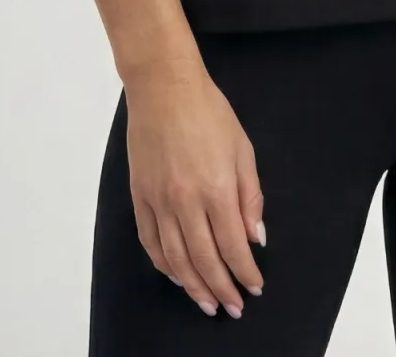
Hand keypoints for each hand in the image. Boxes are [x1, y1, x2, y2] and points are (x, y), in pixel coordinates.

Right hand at [123, 56, 265, 318]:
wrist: (164, 88)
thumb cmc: (209, 112)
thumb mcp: (243, 149)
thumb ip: (250, 197)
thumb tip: (256, 238)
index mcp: (216, 188)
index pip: (232, 245)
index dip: (245, 272)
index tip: (254, 287)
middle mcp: (185, 201)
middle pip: (204, 259)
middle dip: (221, 288)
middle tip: (233, 307)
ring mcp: (159, 200)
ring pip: (175, 258)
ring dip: (192, 286)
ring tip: (206, 303)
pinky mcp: (140, 196)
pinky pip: (150, 241)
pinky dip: (163, 264)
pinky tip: (176, 275)